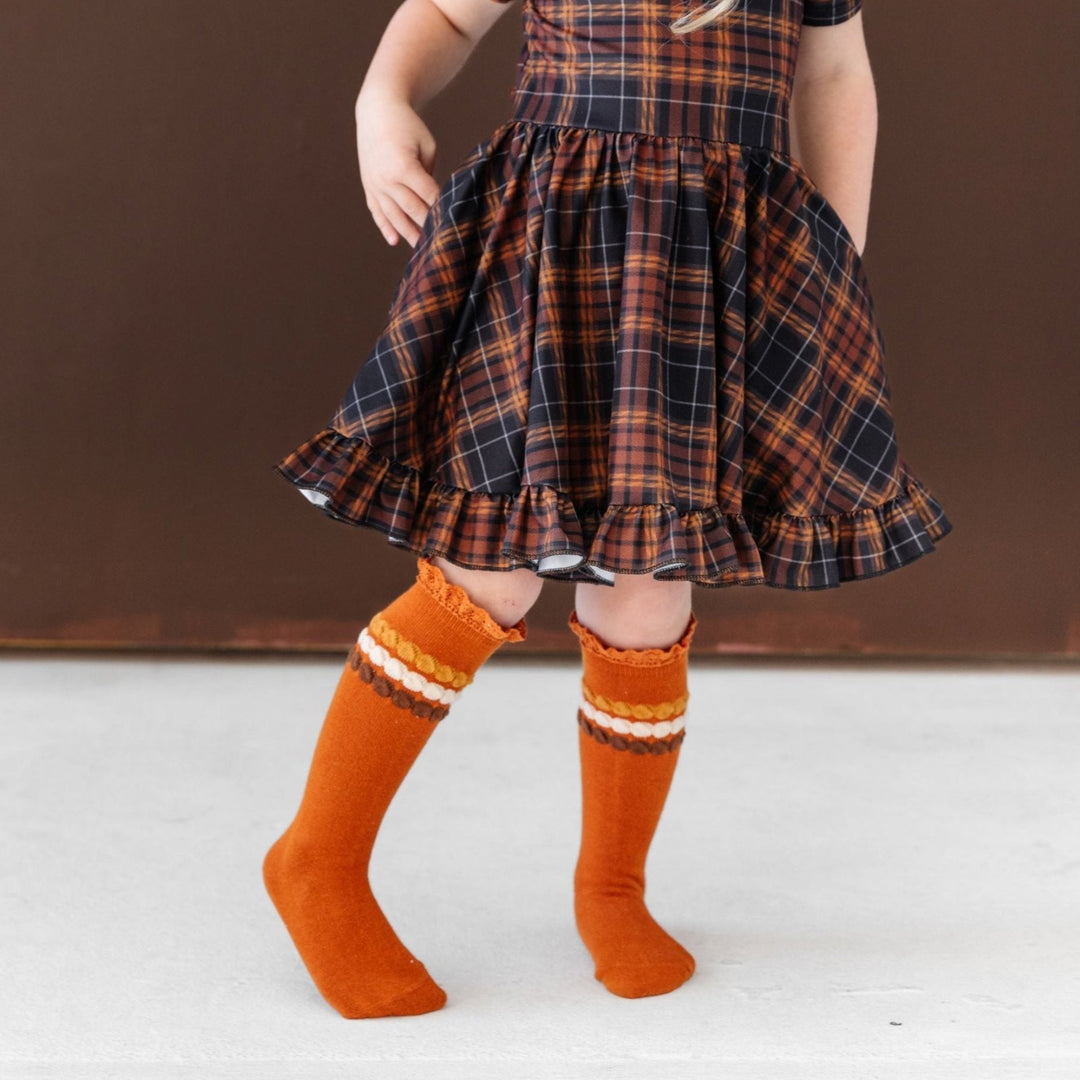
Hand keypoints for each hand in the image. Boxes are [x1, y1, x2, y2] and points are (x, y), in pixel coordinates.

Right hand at [355, 92, 441, 247]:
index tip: (453, 224)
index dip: (441, 210)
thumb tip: (434, 200)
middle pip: (412, 209)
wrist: (376, 111)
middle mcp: (387, 178)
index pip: (428, 195)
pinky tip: (393, 241)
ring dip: (407, 234)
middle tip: (441, 245)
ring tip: (420, 250)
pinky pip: (376, 211)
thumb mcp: (427, 145)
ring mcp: (375, 183)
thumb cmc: (408, 126)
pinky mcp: (368, 185)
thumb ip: (429, 174)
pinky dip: (385, 227)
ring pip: (393, 216)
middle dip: (427, 227)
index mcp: (404, 166)